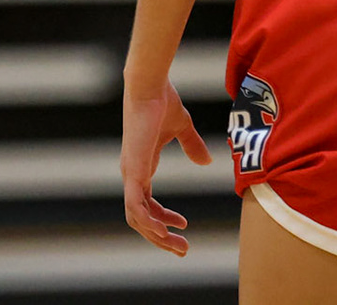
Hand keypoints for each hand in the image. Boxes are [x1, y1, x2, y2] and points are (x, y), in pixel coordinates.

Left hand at [121, 80, 213, 254]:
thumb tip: (206, 161)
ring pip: (137, 218)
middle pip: (141, 218)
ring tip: (178, 246)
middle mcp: (132, 174)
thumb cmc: (162, 101)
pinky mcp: (133, 170)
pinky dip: (147, 222)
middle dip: (160, 237)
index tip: (184, 225)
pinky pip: (135, 206)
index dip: (164, 218)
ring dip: (156, 236)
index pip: (147, 204)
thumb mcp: (182, 128)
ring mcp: (131, 173)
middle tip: (181, 250)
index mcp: (141, 167)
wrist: (150, 86)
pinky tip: (161, 231)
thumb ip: (192, 145)